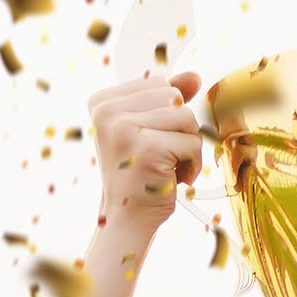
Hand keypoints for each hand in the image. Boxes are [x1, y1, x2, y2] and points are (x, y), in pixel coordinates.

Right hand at [88, 70, 203, 240]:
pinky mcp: (148, 148)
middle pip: (174, 97)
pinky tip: (172, 179)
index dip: (165, 115)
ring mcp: (125, 129)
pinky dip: (192, 164)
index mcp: (102, 102)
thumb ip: (166, 100)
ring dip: (186, 147)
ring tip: (166, 167)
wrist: (127, 220)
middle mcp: (108, 112)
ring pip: (186, 117)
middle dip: (177, 129)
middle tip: (158, 157)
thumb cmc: (138, 176)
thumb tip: (195, 76)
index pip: (159, 84)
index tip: (146, 143)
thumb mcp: (148, 130)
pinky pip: (193, 142)